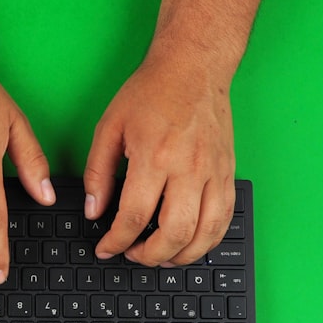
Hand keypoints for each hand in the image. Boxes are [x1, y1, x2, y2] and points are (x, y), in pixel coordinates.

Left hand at [83, 54, 235, 266]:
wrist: (194, 65)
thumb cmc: (151, 92)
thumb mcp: (109, 127)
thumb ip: (98, 173)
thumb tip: (94, 211)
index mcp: (155, 156)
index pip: (133, 217)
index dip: (115, 242)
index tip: (105, 249)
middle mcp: (189, 167)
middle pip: (174, 233)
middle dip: (149, 256)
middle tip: (132, 255)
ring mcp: (214, 172)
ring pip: (206, 233)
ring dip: (181, 256)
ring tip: (159, 256)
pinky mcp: (228, 172)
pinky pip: (225, 219)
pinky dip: (208, 240)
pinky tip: (189, 243)